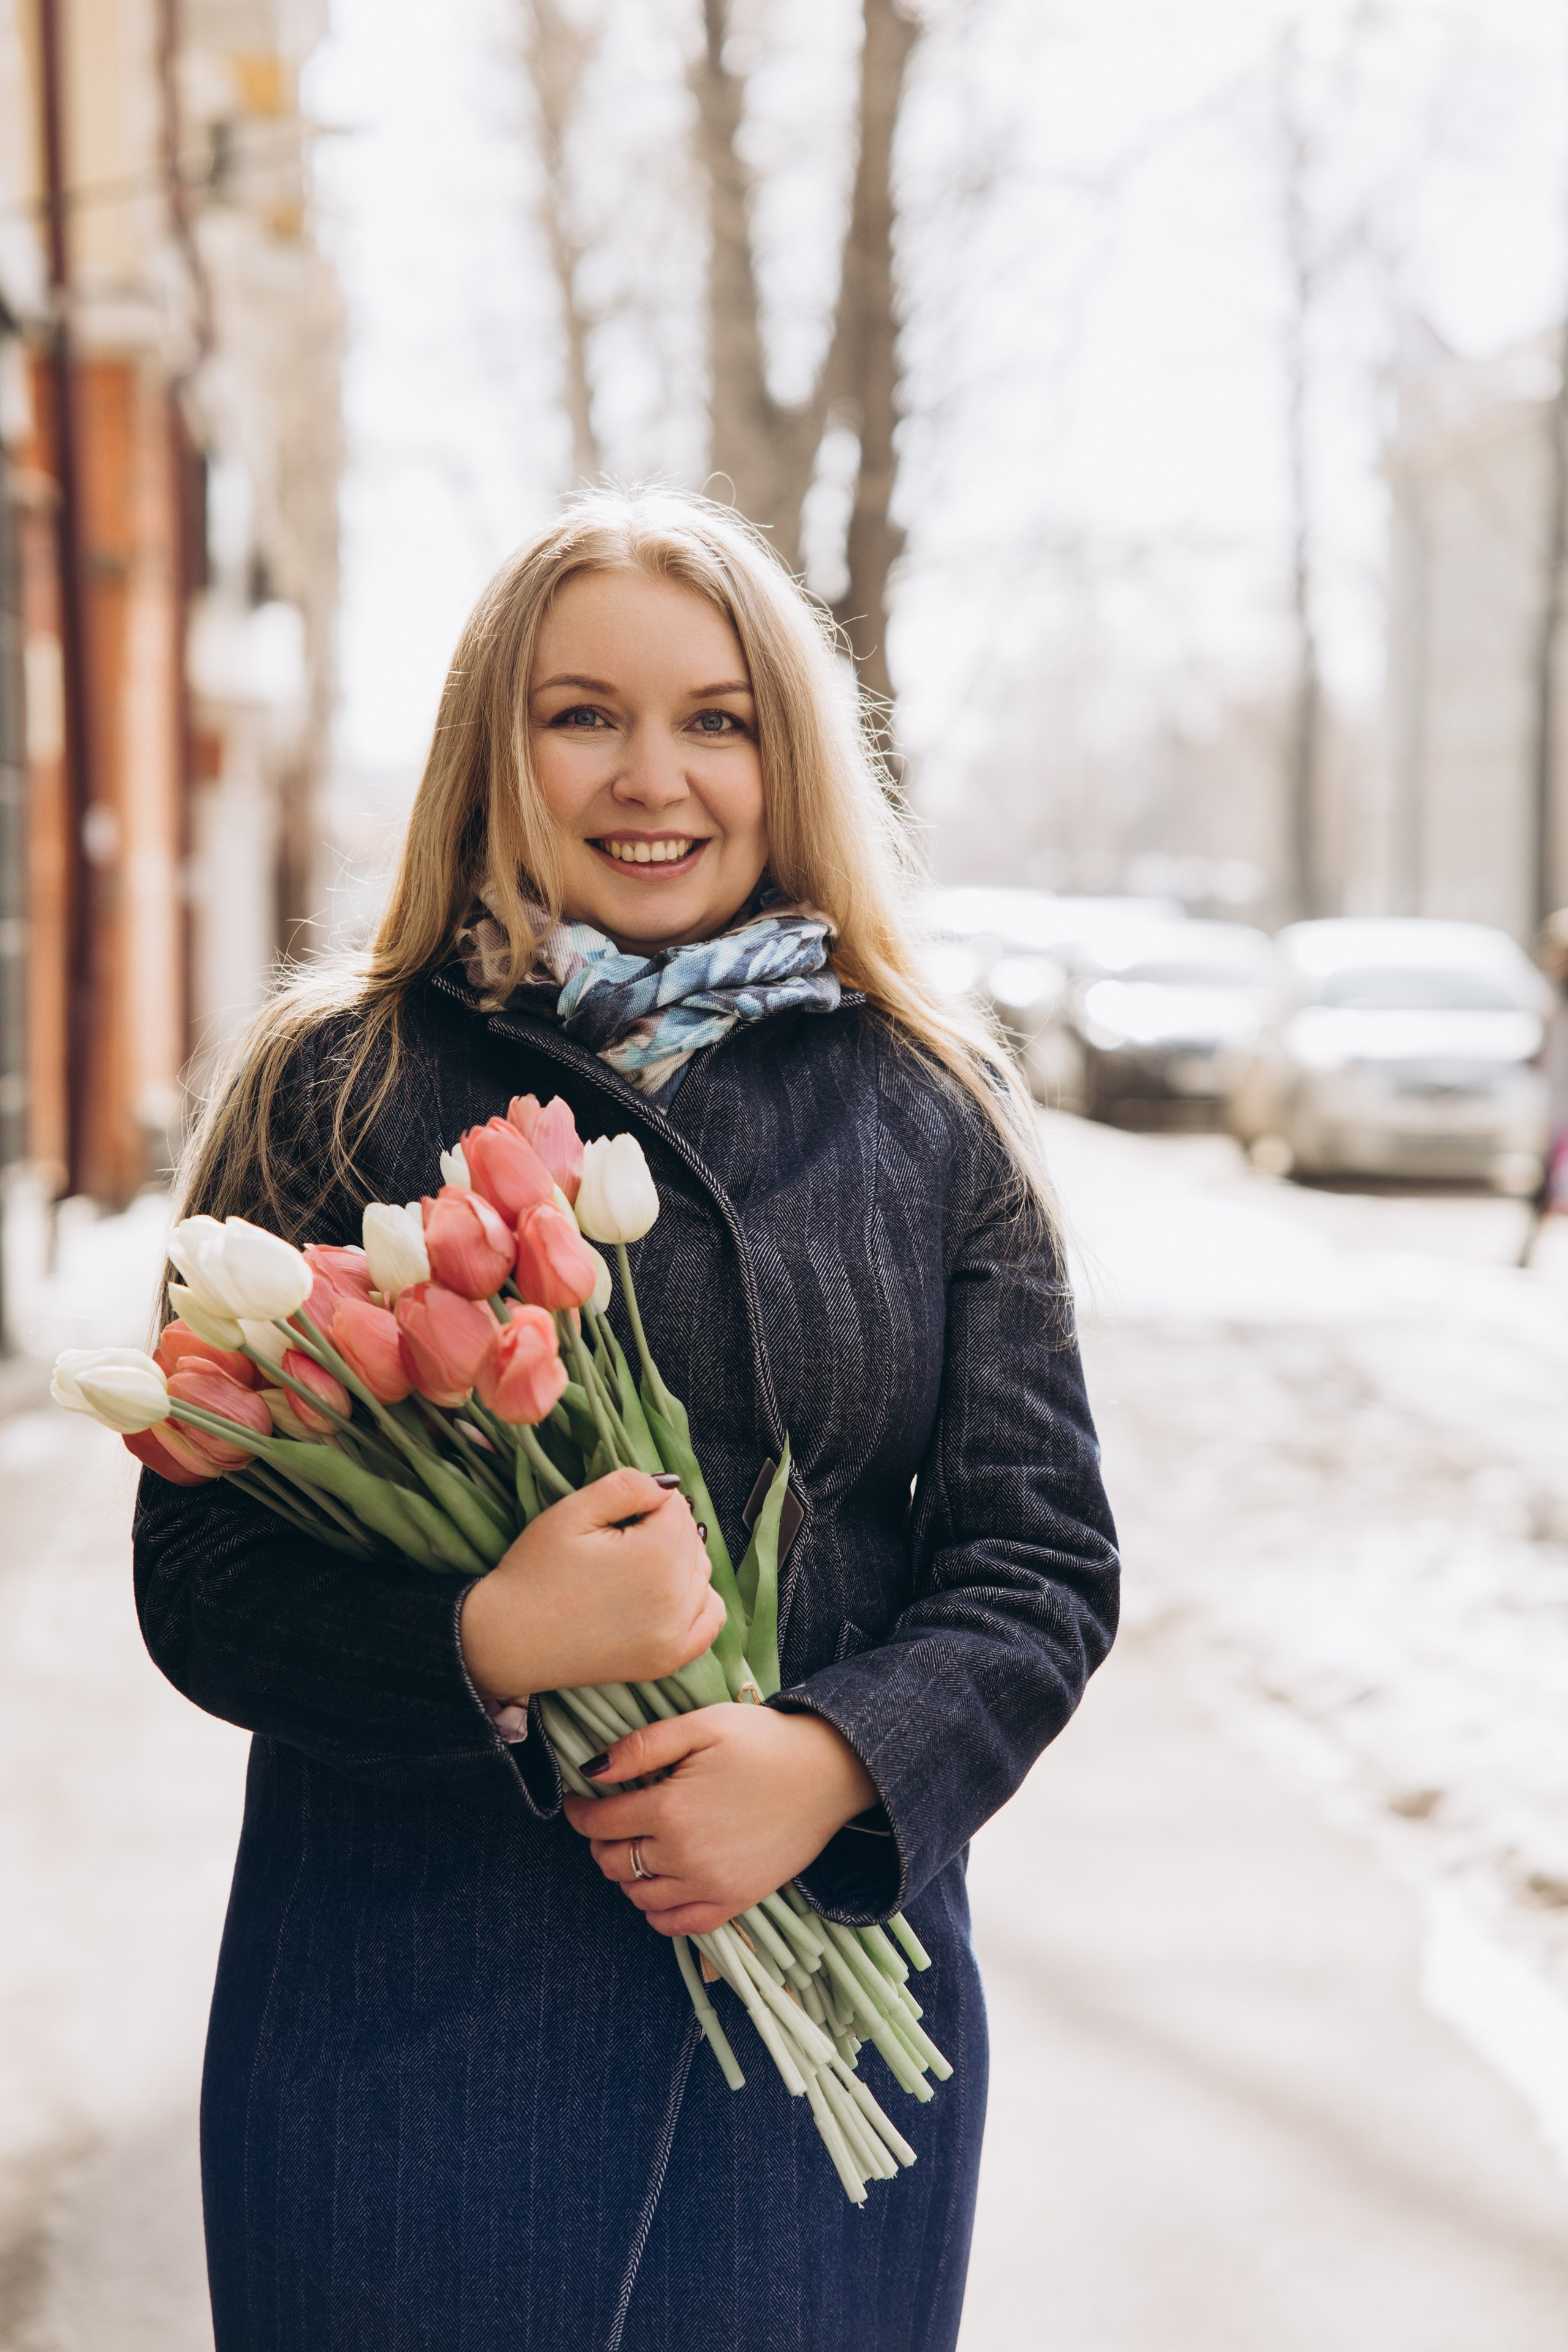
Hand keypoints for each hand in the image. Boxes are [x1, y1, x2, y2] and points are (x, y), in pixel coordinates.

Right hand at [459, 1469, 725, 1698]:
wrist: (509, 1640)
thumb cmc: (535, 1573)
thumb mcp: (571, 1512)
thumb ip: (626, 1486)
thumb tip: (668, 1486)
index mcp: (655, 1555)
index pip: (676, 1507)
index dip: (645, 1504)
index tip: (616, 1518)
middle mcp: (675, 1596)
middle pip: (692, 1540)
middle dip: (662, 1531)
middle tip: (617, 1542)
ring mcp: (675, 1634)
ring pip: (702, 1574)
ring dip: (678, 1563)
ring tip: (633, 1567)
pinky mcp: (668, 1660)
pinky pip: (710, 1620)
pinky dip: (698, 1601)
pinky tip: (668, 1595)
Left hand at [562, 1704, 877, 1935]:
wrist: (828, 1773)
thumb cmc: (764, 1742)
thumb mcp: (701, 1726)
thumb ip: (642, 1747)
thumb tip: (592, 1770)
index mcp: (670, 1809)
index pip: (600, 1822)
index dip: (579, 1812)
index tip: (578, 1801)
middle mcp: (684, 1856)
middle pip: (613, 1862)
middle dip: (600, 1841)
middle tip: (608, 1821)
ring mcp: (709, 1885)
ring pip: (638, 1895)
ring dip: (626, 1873)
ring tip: (637, 1847)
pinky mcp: (734, 1902)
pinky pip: (676, 1925)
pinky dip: (656, 1911)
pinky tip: (660, 1885)